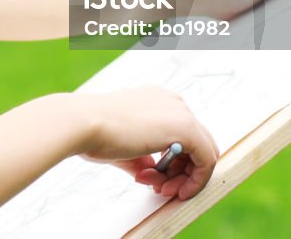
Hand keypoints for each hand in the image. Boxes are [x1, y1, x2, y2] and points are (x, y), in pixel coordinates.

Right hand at [76, 87, 218, 200]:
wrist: (84, 123)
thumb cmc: (95, 132)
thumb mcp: (125, 147)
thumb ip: (144, 158)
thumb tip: (153, 172)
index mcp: (157, 101)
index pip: (179, 136)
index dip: (170, 164)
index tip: (151, 179)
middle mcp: (173, 102)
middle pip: (194, 145)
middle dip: (179, 173)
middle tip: (158, 188)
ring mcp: (181, 113)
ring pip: (202, 154)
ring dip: (183, 179)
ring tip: (156, 187)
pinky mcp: (187, 129)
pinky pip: (206, 161)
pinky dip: (195, 181)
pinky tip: (175, 190)